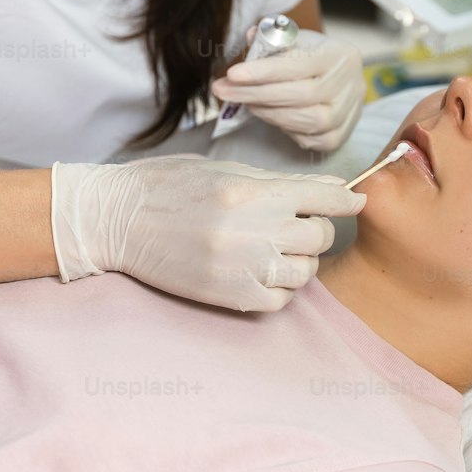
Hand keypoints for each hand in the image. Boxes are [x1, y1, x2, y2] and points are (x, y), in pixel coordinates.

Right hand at [50, 154, 366, 310]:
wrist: (118, 220)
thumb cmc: (170, 186)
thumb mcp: (227, 170)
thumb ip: (283, 182)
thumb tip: (335, 187)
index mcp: (253, 191)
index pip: (324, 198)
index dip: (345, 200)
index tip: (354, 201)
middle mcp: (253, 230)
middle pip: (318, 236)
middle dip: (314, 229)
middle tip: (294, 224)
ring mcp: (241, 267)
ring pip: (304, 272)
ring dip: (298, 261)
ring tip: (274, 249)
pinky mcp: (229, 296)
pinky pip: (280, 300)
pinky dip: (279, 288)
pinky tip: (260, 272)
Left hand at [211, 26, 366, 152]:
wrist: (340, 77)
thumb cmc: (313, 56)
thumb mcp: (295, 39)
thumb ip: (272, 39)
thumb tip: (250, 36)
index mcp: (339, 54)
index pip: (299, 65)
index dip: (264, 72)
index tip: (232, 74)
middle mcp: (351, 84)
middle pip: (301, 95)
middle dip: (256, 94)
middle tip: (223, 90)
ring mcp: (349, 113)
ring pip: (307, 121)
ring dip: (269, 113)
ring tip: (246, 102)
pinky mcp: (342, 136)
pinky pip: (310, 140)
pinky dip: (286, 130)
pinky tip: (269, 116)